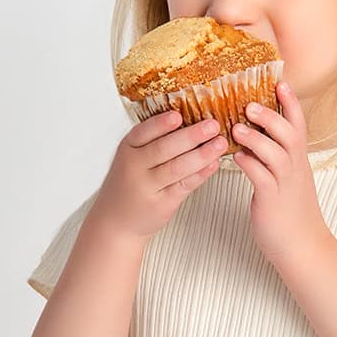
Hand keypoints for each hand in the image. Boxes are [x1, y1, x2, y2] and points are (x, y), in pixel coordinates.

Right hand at [92, 109, 225, 239]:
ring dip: (202, 154)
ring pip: (177, 167)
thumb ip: (152, 142)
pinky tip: (214, 163)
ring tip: (220, 143)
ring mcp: (148, 187)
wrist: (116, 221)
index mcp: (127, 149)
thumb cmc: (128, 184)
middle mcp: (135, 167)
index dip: (161, 124)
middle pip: (164, 149)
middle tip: (212, 125)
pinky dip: (201, 173)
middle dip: (191, 136)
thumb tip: (189, 120)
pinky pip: (185, 185)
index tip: (178, 116)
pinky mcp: (162, 203)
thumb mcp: (130, 158)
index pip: (143, 132)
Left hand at [230, 81, 329, 267]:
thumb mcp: (287, 179)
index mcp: (298, 160)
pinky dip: (249, 165)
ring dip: (256, 139)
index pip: (299, 125)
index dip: (291, 103)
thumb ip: (274, 157)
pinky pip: (261, 178)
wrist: (302, 246)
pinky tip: (236, 157)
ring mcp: (285, 184)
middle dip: (271, 116)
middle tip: (250, 103)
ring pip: (275, 154)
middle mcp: (295, 168)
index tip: (280, 82)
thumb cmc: (289, 211)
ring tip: (237, 128)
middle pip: (290, 134)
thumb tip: (253, 138)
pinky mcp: (272, 200)